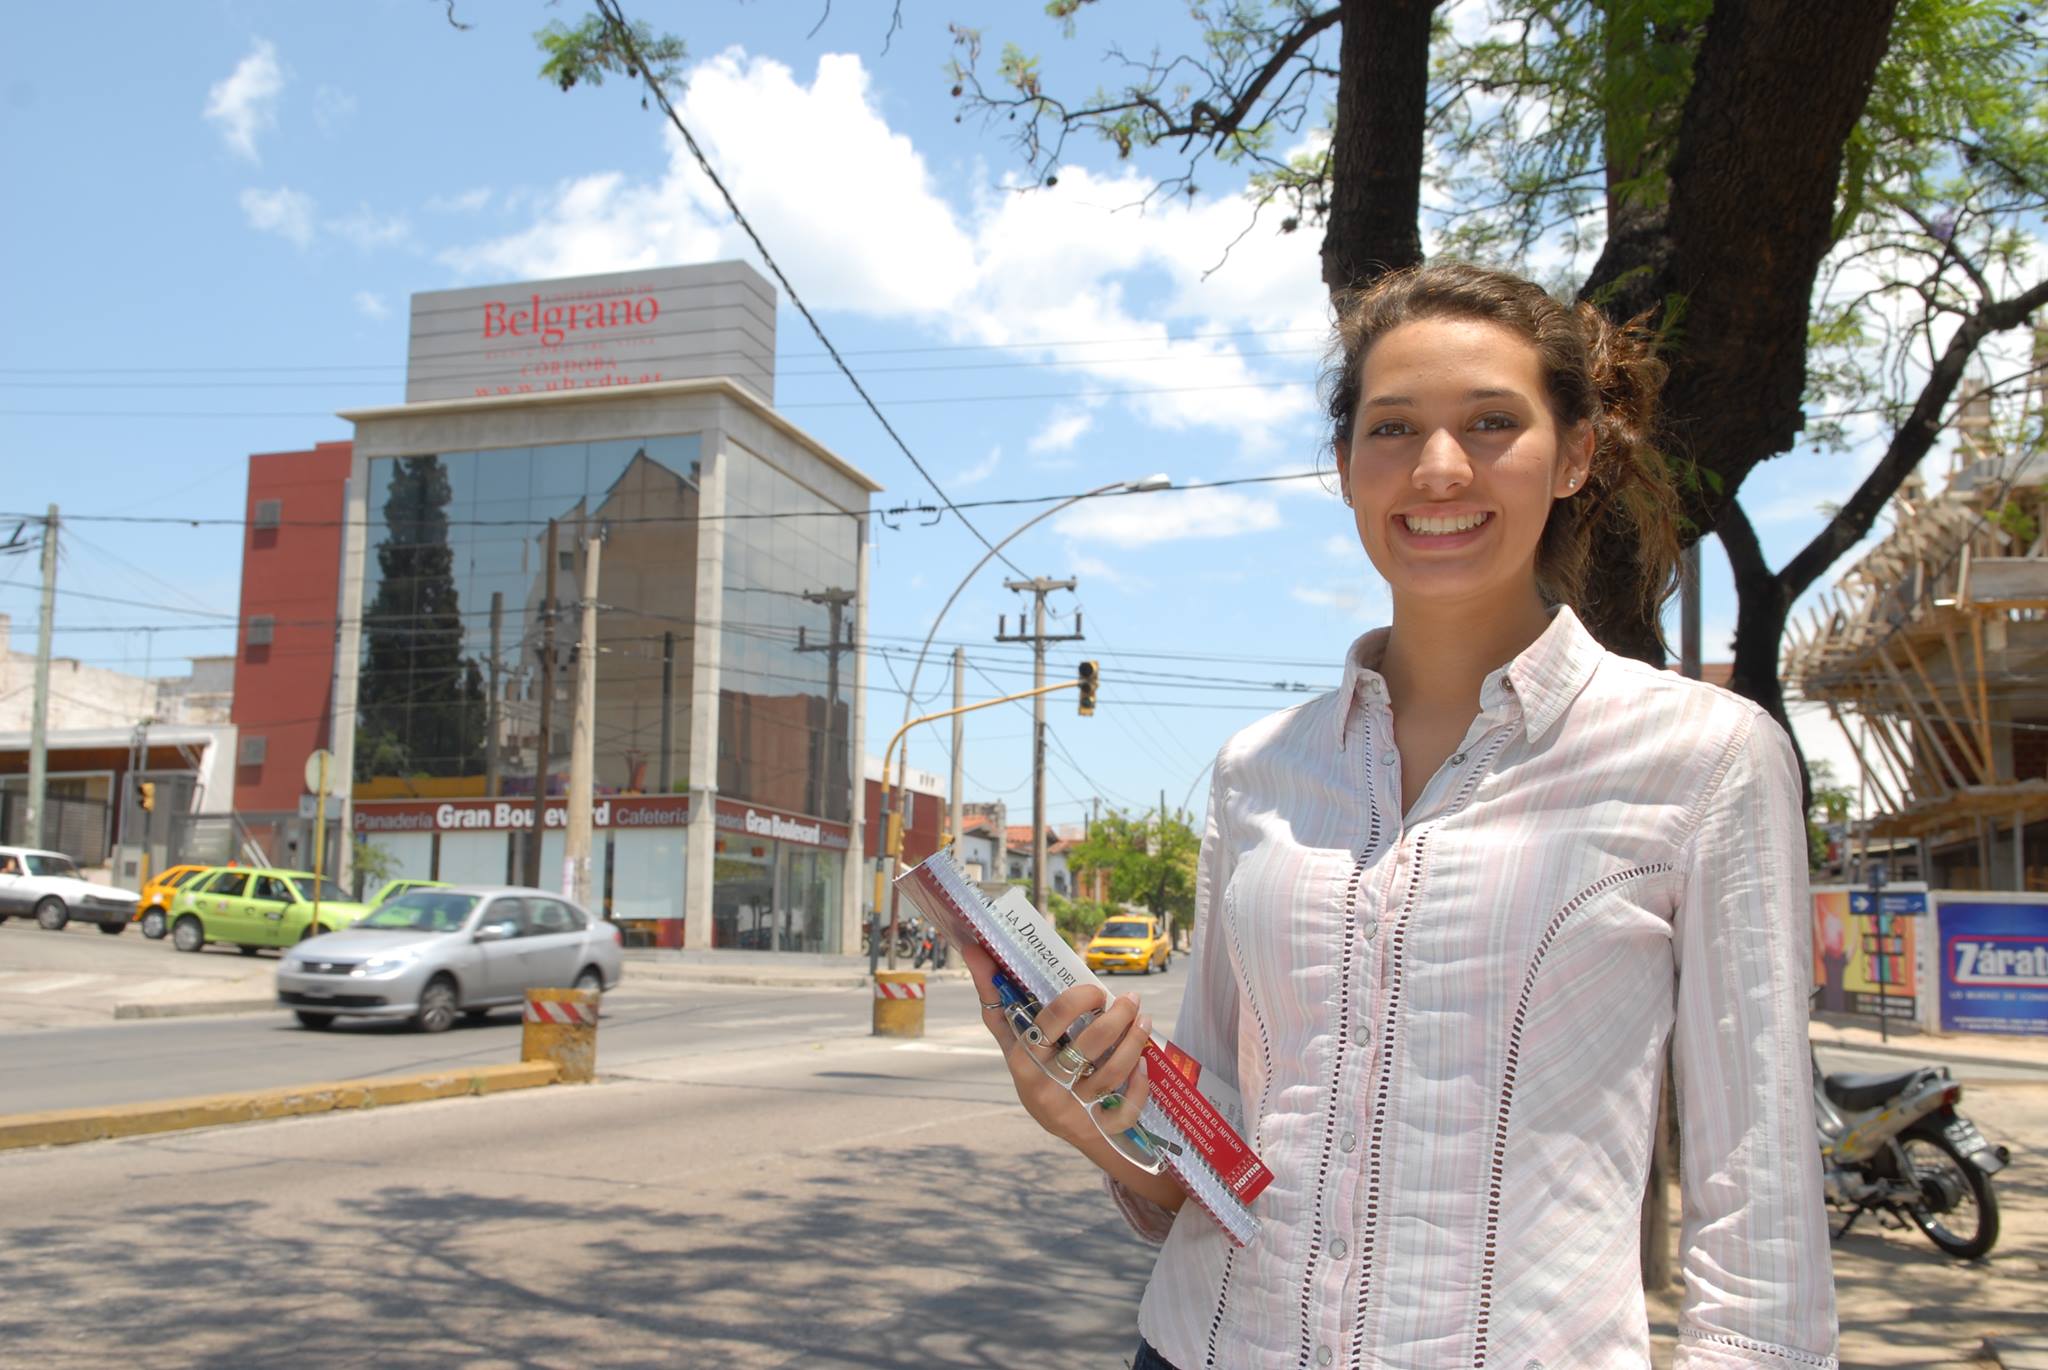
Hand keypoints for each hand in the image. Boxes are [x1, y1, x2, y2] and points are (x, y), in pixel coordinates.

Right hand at [959, 940, 1154, 1143]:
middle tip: (1131, 999)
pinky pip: (1126, 1106)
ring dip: (1134, 1041)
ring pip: (1112, 1072)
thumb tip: (972, 948)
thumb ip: (995, 998)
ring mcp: (1073, 1109)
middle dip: (1118, 1016)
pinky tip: (1143, 1063)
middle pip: (1089, 1044)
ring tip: (1143, 1020)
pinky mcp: (1099, 1128)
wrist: (1068, 1131)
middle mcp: (1046, 1086)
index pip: (1052, 1019)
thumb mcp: (1014, 1042)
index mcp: (1024, 1059)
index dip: (1079, 999)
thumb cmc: (1038, 1072)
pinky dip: (1139, 1083)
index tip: (1096, 990)